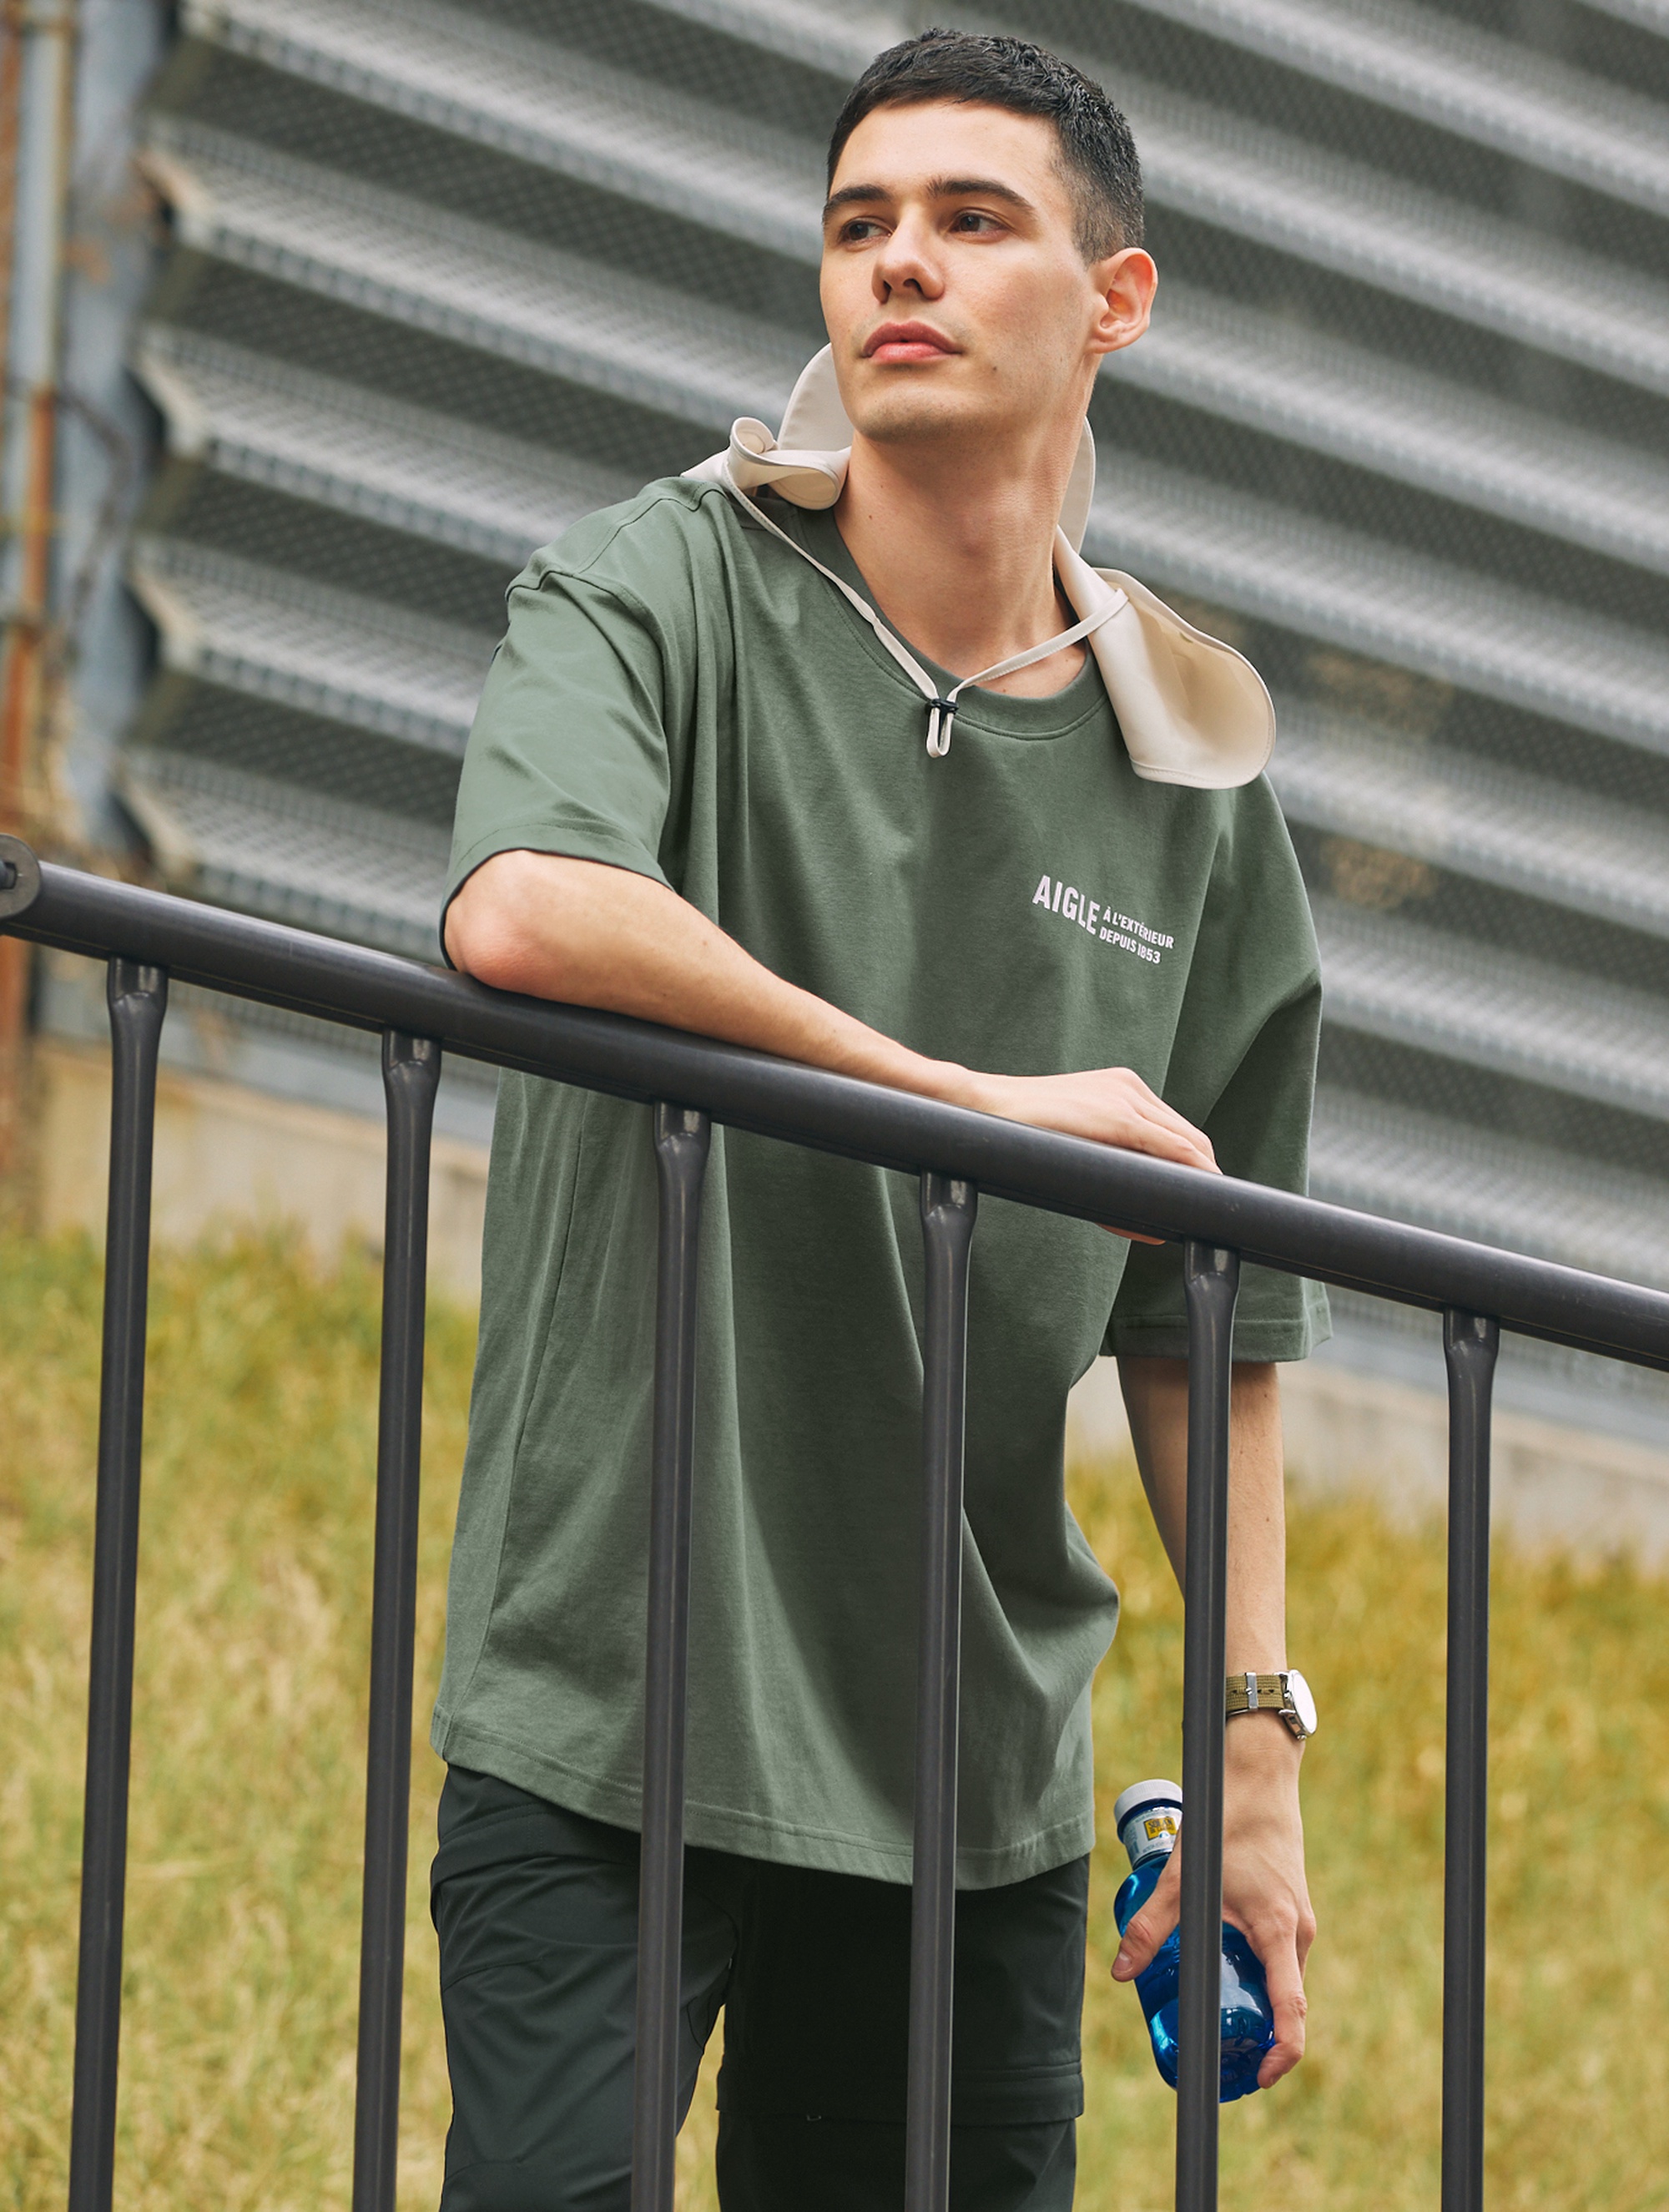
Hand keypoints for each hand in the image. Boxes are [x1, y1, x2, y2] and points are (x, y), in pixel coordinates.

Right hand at [958, 1065, 1215, 1241]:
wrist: (980, 1107)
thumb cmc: (1018, 1134)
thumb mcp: (1072, 1149)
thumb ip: (1105, 1172)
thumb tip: (1144, 1224)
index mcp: (1119, 1089)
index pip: (1171, 1132)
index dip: (1190, 1167)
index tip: (1195, 1196)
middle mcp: (1128, 1087)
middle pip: (1187, 1138)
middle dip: (1198, 1176)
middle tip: (1199, 1214)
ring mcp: (1126, 1097)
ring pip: (1186, 1144)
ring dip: (1197, 1178)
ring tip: (1196, 1213)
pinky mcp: (1118, 1116)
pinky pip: (1172, 1148)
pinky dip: (1193, 1171)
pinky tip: (1199, 1193)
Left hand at [1111, 1716, 1313, 2087]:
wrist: (1260, 1775)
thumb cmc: (1224, 1823)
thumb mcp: (1180, 1878)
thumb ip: (1149, 1926)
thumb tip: (1120, 1972)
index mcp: (1279, 1931)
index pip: (1292, 2011)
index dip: (1282, 2054)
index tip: (1260, 2078)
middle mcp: (1298, 1932)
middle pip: (1285, 2002)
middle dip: (1257, 2035)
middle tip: (1218, 2054)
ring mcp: (1299, 1921)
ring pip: (1282, 1980)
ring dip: (1255, 2002)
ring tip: (1215, 2014)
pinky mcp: (1292, 1909)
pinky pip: (1280, 1959)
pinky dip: (1259, 1976)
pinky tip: (1225, 1970)